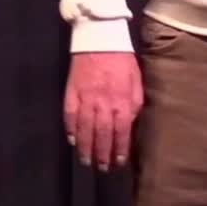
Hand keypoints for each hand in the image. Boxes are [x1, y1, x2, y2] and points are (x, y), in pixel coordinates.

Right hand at [63, 51, 143, 170]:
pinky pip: (70, 115)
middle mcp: (103, 103)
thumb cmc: (122, 59)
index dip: (119, 149)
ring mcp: (86, 98)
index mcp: (121, 100)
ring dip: (85, 147)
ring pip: (85, 129)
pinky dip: (70, 129)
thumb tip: (129, 122)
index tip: (118, 161)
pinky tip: (72, 140)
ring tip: (86, 160)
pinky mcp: (72, 92)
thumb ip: (134, 103)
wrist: (100, 38)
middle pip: (102, 135)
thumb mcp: (136, 80)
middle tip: (101, 167)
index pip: (121, 132)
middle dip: (102, 154)